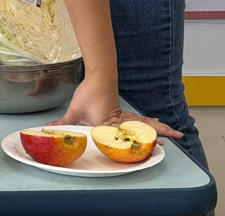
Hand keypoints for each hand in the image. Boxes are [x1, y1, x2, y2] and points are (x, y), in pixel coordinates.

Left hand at [46, 75, 181, 140]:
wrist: (98, 76)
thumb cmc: (88, 93)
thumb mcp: (74, 110)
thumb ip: (63, 122)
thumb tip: (48, 127)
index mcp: (111, 125)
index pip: (127, 138)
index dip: (140, 145)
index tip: (154, 149)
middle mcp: (121, 121)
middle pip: (144, 130)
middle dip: (159, 135)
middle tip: (176, 138)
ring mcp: (123, 115)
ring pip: (144, 124)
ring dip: (158, 128)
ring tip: (173, 132)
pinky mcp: (121, 110)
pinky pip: (138, 119)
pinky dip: (147, 122)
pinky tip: (154, 122)